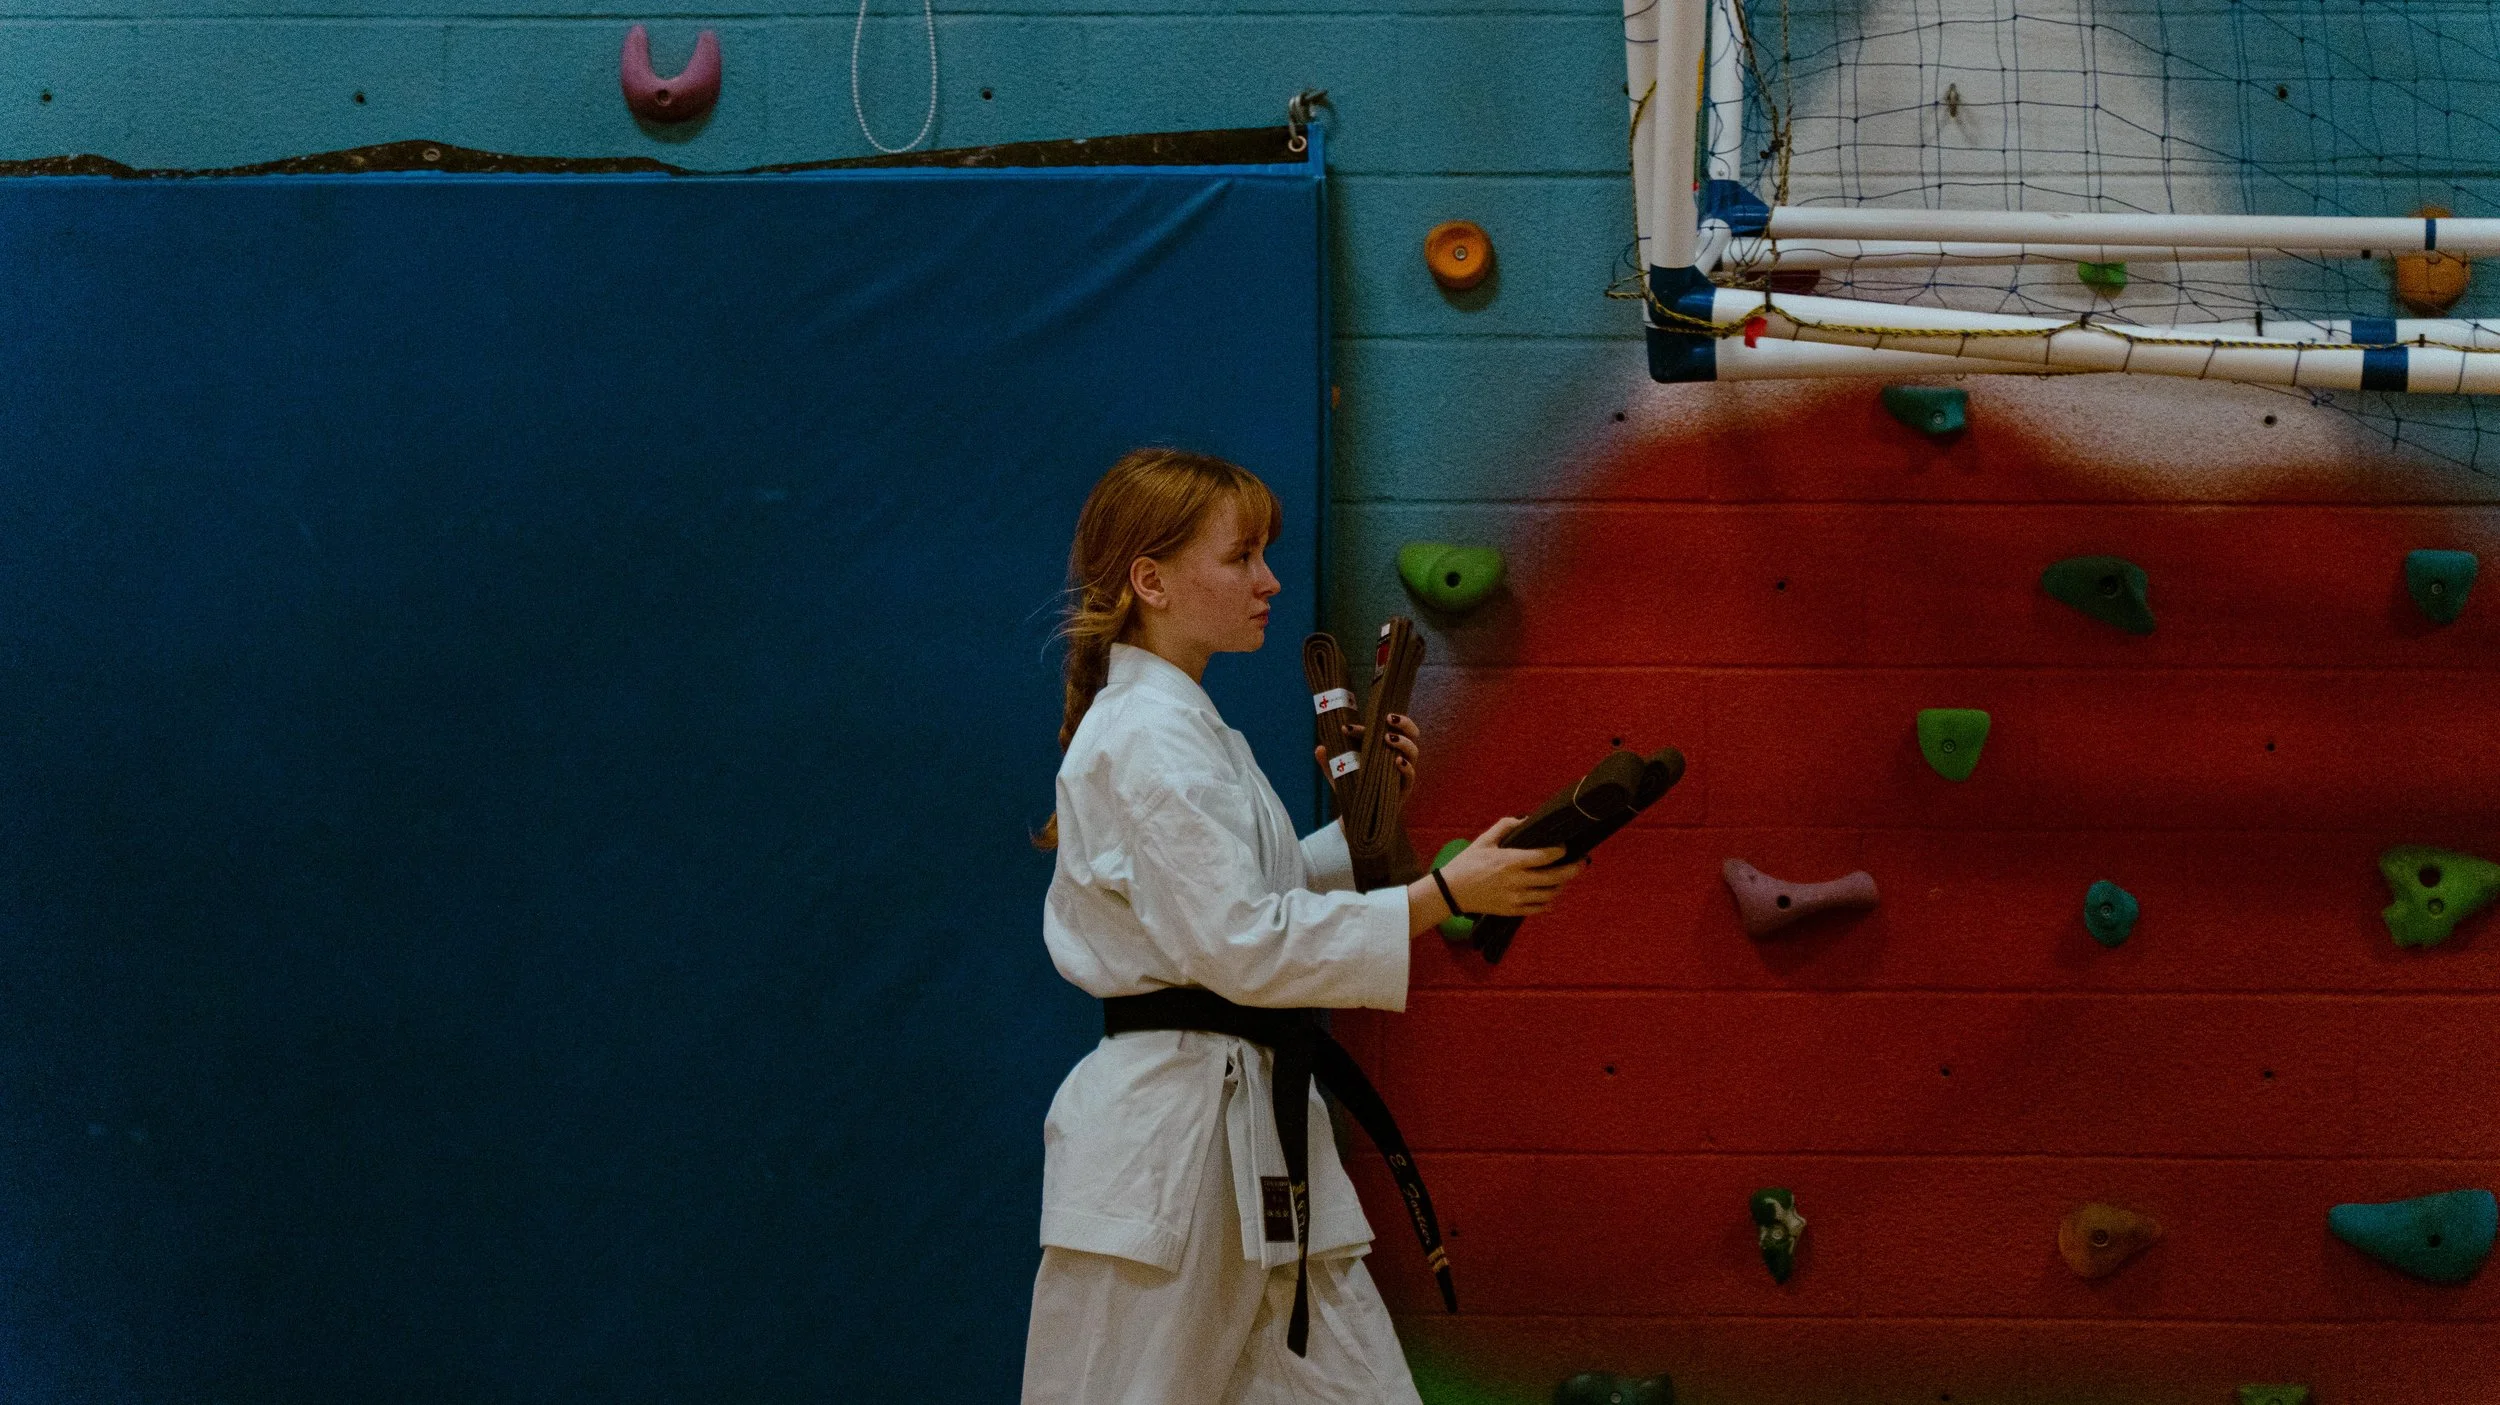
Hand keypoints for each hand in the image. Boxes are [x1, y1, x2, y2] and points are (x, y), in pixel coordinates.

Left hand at [1313, 713, 1421, 795]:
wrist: (1357, 815)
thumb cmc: (1352, 788)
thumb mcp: (1338, 774)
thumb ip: (1329, 762)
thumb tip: (1320, 748)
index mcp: (1382, 748)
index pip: (1381, 730)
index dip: (1364, 727)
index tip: (1346, 728)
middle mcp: (1396, 756)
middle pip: (1411, 734)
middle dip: (1404, 722)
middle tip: (1388, 718)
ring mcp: (1402, 772)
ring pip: (1413, 752)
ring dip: (1403, 742)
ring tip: (1389, 738)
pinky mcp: (1404, 789)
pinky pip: (1411, 776)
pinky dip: (1407, 767)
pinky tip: (1398, 761)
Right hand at [1436, 816, 1582, 917]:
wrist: (1451, 891)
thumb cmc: (1467, 863)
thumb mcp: (1484, 840)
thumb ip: (1505, 826)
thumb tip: (1525, 819)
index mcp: (1511, 861)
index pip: (1546, 856)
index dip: (1560, 851)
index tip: (1565, 847)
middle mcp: (1517, 881)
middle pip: (1555, 877)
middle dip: (1572, 869)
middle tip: (1582, 863)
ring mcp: (1516, 898)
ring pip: (1550, 894)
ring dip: (1561, 885)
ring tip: (1564, 877)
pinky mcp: (1513, 910)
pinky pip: (1539, 908)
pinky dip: (1549, 902)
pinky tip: (1552, 895)